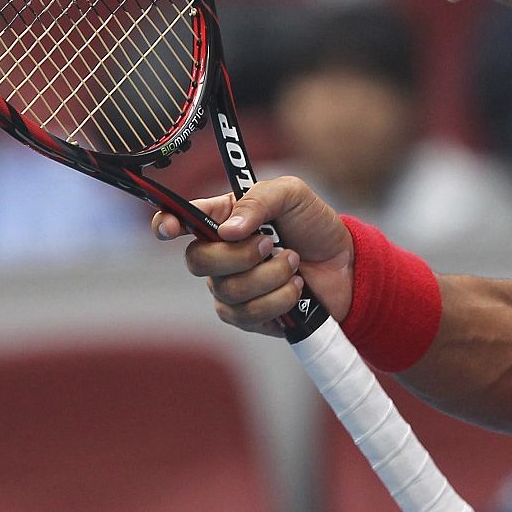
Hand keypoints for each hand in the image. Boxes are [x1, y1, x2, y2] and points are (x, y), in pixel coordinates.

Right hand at [152, 176, 354, 334]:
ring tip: (293, 263)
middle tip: (271, 243)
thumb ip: (259, 199)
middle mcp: (219, 253)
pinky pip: (248, 315)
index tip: (169, 229)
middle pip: (197, 261)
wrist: (345, 265)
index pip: (180, 220)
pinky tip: (296, 287)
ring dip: (270, 276)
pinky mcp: (247, 317)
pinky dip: (279, 299)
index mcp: (223, 217)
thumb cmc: (314, 224)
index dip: (166, 224)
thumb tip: (227, 230)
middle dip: (238, 255)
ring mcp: (230, 287)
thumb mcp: (292, 195)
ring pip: (228, 290)